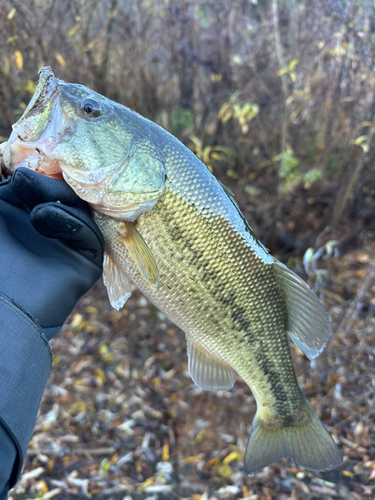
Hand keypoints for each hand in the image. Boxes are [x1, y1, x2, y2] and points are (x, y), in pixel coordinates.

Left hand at [0, 167, 103, 339]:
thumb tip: (2, 156)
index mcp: (26, 217)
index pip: (45, 186)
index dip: (39, 171)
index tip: (21, 163)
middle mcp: (51, 231)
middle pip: (66, 195)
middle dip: (46, 183)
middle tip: (22, 178)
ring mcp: (70, 247)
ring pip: (81, 211)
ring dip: (56, 199)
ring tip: (28, 202)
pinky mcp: (87, 264)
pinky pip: (90, 236)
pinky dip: (71, 222)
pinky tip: (42, 217)